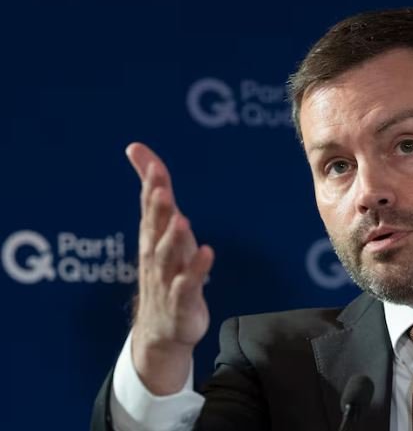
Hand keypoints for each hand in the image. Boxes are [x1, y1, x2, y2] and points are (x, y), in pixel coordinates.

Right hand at [126, 142, 214, 394]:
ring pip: (168, 256)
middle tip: (161, 189)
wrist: (162, 330)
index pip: (151, 208)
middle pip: (156, 229)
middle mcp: (156, 255)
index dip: (152, 187)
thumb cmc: (165, 271)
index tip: (153, 166)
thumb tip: (138, 149)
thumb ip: (153, 190)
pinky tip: (208, 253)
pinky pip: (189, 284)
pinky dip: (197, 269)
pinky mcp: (182, 301)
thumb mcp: (161, 229)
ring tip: (181, 220)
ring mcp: (167, 279)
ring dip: (173, 238)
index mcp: (152, 237)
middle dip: (158, 209)